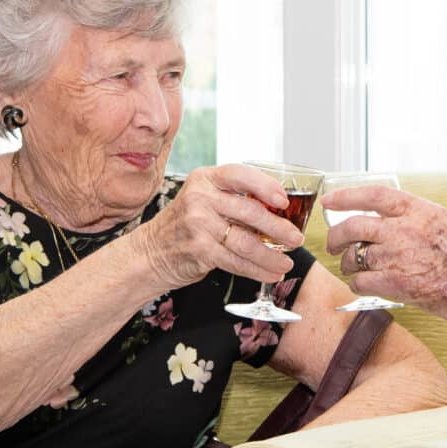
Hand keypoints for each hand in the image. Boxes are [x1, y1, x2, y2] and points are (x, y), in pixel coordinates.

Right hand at [133, 164, 305, 288]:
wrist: (150, 252)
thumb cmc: (185, 224)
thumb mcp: (204, 199)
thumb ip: (234, 199)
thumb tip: (280, 210)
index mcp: (205, 179)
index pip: (241, 175)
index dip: (266, 186)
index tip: (284, 201)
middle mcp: (200, 198)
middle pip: (250, 212)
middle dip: (279, 228)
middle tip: (296, 238)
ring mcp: (198, 224)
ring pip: (246, 241)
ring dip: (272, 255)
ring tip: (287, 262)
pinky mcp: (199, 250)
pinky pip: (236, 261)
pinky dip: (258, 270)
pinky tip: (271, 273)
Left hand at [321, 186, 446, 319]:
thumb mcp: (437, 218)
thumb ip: (407, 213)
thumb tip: (375, 211)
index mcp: (416, 210)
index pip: (373, 195)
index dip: (346, 196)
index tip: (329, 201)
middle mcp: (404, 230)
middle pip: (353, 226)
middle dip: (335, 236)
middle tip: (333, 243)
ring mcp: (398, 257)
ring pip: (353, 257)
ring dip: (347, 263)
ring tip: (354, 266)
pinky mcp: (394, 283)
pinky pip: (359, 281)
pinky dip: (357, 283)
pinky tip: (365, 284)